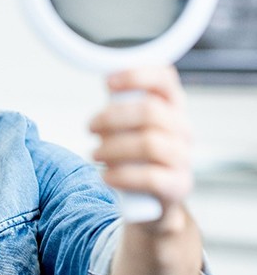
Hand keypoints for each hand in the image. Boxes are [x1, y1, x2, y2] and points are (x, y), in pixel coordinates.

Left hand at [89, 65, 192, 214]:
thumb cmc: (136, 153)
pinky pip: (151, 177)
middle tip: (91, 127)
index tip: (108, 82)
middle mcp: (182, 129)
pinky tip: (107, 176)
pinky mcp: (178, 185)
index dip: (137, 75)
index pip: (165, 79)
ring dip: (113, 148)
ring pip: (149, 143)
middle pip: (151, 111)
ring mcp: (183, 157)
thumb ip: (121, 103)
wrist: (151, 199)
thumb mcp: (129, 124)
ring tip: (95, 154)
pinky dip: (122, 175)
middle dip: (112, 118)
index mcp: (172, 106)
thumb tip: (107, 81)